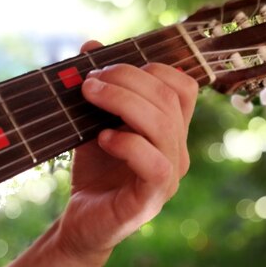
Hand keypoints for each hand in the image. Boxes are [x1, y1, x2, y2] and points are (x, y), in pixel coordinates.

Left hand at [55, 41, 197, 264]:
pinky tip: (103, 138)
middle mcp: (178, 150)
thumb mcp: (94, 121)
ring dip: (123, 101)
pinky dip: (127, 143)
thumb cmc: (95, 171)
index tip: (108, 67)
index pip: (183, 86)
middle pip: (168, 97)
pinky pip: (154, 162)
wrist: (82, 222)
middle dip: (126, 78)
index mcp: (172, 130)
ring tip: (90, 96)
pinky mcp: (152, 198)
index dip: (151, 68)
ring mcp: (170, 175)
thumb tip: (91, 44)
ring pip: (163, 124)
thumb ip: (100, 87)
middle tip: (89, 80)